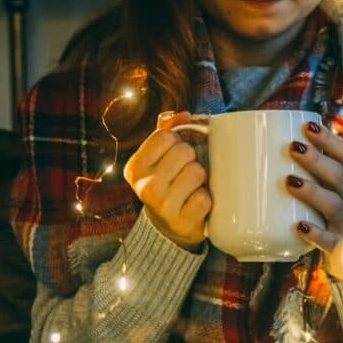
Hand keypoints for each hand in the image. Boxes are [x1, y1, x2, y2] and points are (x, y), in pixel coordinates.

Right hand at [123, 110, 210, 249]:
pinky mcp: (182, 222)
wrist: (169, 228)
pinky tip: (196, 203)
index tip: (176, 154)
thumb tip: (185, 115)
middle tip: (186, 172)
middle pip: (184, 151)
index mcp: (135, 167)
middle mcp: (145, 187)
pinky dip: (206, 199)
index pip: (166, 135)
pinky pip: (204, 198)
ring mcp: (163, 206)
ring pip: (197, 172)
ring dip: (201, 178)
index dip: (177, 141)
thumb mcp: (158, 157)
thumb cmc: (167, 183)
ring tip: (192, 187)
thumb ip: (167, 129)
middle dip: (192, 159)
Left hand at [286, 120, 342, 253]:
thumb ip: (313, 175)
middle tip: (293, 147)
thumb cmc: (335, 218)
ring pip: (334, 204)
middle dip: (316, 160)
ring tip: (290, 181)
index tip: (306, 126)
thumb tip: (267, 151)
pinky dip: (316, 233)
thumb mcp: (332, 193)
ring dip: (313, 191)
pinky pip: (330, 240)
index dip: (328, 139)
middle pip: (338, 175)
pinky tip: (301, 227)